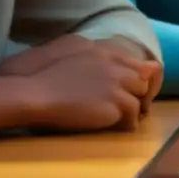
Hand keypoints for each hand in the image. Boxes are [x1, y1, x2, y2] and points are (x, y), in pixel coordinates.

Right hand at [0, 36, 161, 114]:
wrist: (36, 93)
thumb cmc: (43, 74)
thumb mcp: (70, 48)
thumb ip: (91, 50)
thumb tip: (97, 49)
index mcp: (104, 52)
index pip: (135, 62)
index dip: (137, 76)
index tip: (132, 88)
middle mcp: (115, 66)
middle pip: (142, 80)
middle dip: (137, 93)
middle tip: (129, 107)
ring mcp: (117, 85)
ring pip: (140, 98)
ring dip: (133, 109)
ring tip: (124, 119)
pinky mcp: (115, 103)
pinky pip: (133, 116)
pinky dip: (128, 124)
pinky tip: (119, 129)